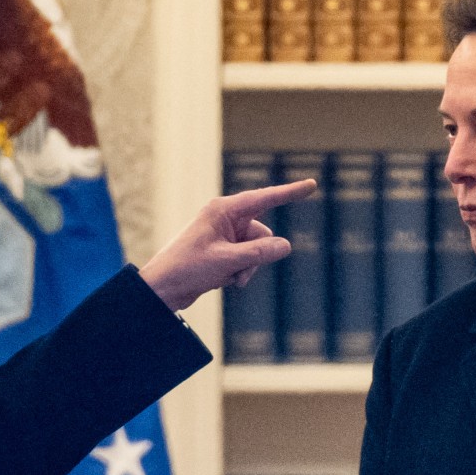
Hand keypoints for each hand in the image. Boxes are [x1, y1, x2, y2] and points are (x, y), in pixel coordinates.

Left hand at [139, 179, 317, 310]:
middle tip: (239, 271)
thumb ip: (258, 253)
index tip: (312, 185)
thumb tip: (285, 246)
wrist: (163, 289)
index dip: (290, 192)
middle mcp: (226, 219)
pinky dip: (241, 272)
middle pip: (262, 233)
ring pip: (257, 250)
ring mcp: (225, 236)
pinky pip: (247, 260)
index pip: (264, 198)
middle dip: (258, 255)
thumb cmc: (187, 268)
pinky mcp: (224, 252)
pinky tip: (224, 281)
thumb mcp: (227, 261)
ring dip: (248, 268)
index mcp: (223, 210)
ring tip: (229, 279)